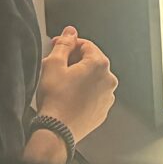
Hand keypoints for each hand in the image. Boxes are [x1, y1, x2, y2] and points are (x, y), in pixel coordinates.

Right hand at [34, 26, 117, 143]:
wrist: (56, 131)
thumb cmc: (55, 100)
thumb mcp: (53, 64)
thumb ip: (64, 44)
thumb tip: (70, 32)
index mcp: (99, 64)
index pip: (85, 44)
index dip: (68, 44)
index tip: (57, 46)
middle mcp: (109, 79)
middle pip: (91, 60)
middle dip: (74, 60)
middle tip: (56, 66)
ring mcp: (108, 96)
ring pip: (93, 78)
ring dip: (80, 76)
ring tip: (62, 84)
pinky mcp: (103, 110)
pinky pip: (94, 94)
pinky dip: (84, 92)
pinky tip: (69, 96)